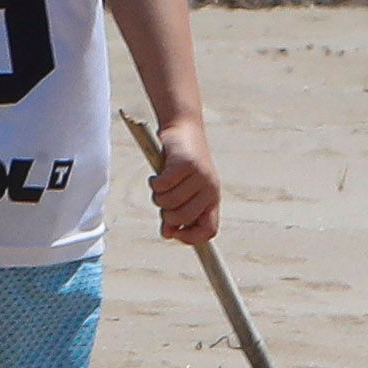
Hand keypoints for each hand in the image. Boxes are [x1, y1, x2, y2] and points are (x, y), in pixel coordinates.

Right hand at [141, 113, 222, 245]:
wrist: (183, 128)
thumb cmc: (180, 165)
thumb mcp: (180, 192)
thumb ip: (175, 213)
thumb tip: (168, 234)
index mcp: (212, 199)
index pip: (209, 230)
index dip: (190, 238)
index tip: (174, 233)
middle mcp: (210, 189)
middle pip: (182, 218)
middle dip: (166, 214)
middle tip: (162, 200)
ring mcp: (199, 177)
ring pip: (168, 202)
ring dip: (158, 195)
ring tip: (160, 182)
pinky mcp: (186, 165)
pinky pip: (162, 185)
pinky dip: (154, 182)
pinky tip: (157, 174)